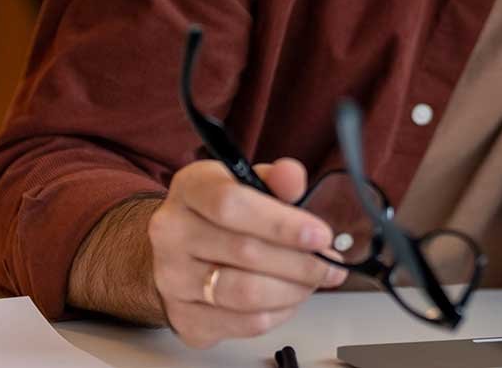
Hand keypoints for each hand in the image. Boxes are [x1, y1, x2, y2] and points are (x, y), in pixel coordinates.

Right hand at [147, 158, 346, 347]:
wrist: (181, 250)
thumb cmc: (222, 214)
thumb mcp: (248, 183)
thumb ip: (276, 179)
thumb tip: (293, 177)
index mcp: (189, 189)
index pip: (231, 205)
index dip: (282, 223)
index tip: (320, 235)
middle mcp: (171, 234)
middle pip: (245, 252)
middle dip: (301, 262)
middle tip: (331, 264)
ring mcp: (172, 280)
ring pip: (245, 293)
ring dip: (293, 289)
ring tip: (315, 280)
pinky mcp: (184, 318)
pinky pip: (244, 324)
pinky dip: (279, 313)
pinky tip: (291, 298)